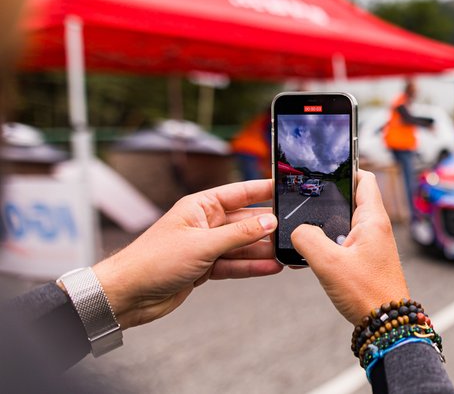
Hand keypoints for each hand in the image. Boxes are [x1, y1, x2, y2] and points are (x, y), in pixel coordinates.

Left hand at [93, 180, 282, 328]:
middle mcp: (205, 223)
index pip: (239, 192)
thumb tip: (269, 222)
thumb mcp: (202, 244)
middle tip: (295, 231)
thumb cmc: (153, 261)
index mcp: (200, 206)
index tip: (286, 187)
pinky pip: (236, 264)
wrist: (128, 295)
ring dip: (263, 251)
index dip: (263, 189)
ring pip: (243, 245)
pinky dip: (252, 267)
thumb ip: (239, 234)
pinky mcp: (206, 268)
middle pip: (245, 221)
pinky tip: (271, 268)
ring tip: (288, 254)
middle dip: (268, 227)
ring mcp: (206, 246)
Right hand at [292, 171, 409, 324]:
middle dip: (327, 201)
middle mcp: (375, 228)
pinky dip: (326, 246)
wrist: (385, 325)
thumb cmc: (368, 294)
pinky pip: (342, 243)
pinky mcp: (364, 260)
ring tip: (303, 233)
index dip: (345, 169)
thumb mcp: (329, 263)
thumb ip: (308, 239)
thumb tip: (297, 230)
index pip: (364, 179)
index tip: (325, 171)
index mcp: (373, 219)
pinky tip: (310, 257)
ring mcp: (370, 244)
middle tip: (305, 203)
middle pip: (350, 200)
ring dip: (324, 227)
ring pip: (343, 224)